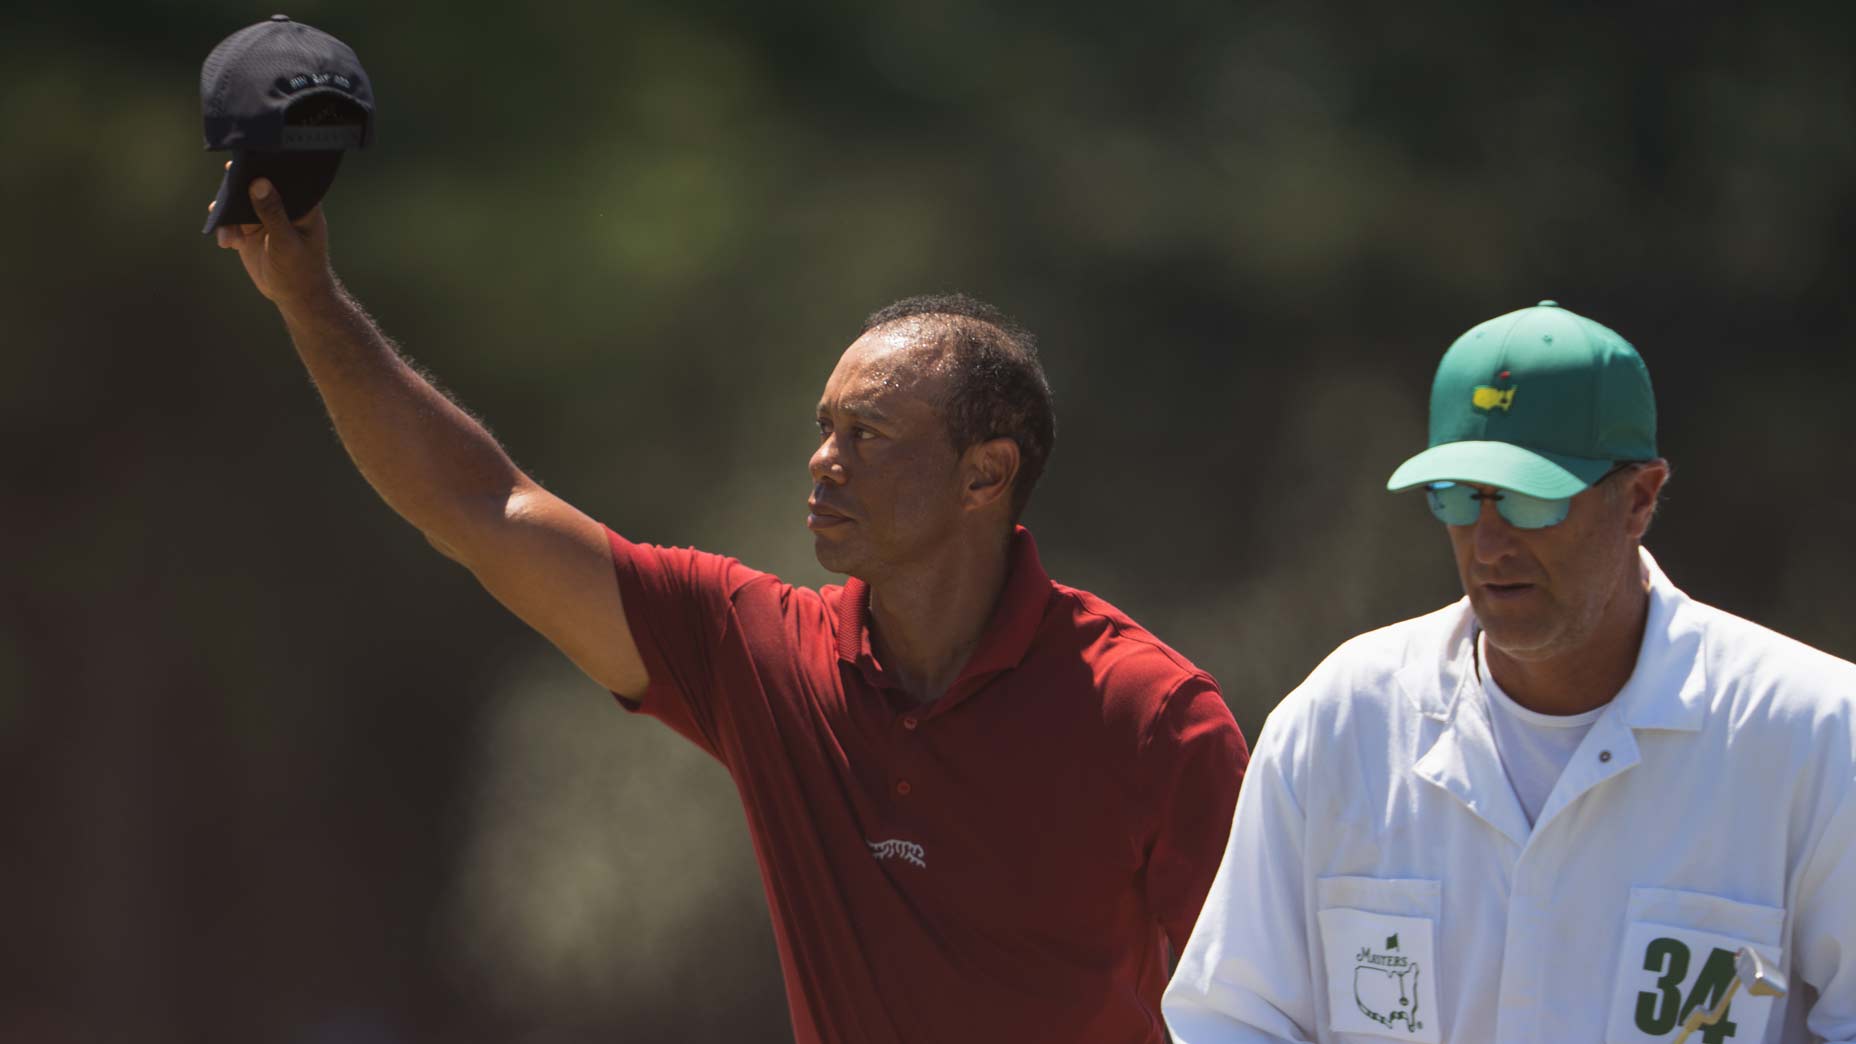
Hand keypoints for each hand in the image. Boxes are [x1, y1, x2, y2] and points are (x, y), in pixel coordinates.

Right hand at [210, 165, 336, 310]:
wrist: (295, 297)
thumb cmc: (301, 271)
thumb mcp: (286, 243)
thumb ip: (273, 214)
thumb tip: (259, 183)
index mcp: (302, 204)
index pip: (284, 176)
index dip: (265, 165)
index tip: (244, 158)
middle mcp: (282, 206)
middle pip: (255, 184)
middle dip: (237, 188)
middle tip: (226, 193)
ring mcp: (263, 217)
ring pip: (239, 203)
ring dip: (227, 213)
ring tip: (228, 233)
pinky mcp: (249, 230)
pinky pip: (230, 221)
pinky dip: (225, 229)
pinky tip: (227, 243)